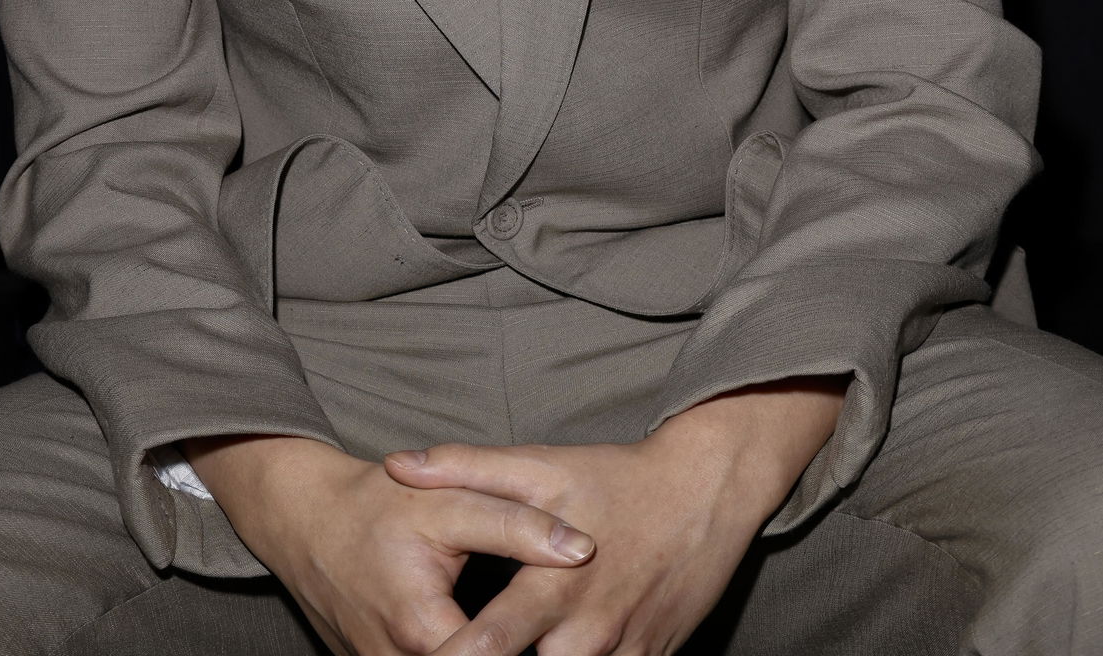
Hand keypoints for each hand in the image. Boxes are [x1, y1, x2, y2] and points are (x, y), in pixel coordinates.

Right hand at [180, 433, 595, 655]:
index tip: (571, 635)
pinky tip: (495, 638)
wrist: (306, 521)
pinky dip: (467, 653)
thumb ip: (516, 525)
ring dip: (492, 650)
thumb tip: (583, 551)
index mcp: (424, 633)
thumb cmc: (375, 508)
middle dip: (519, 648)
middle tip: (564, 637)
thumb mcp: (448, 502)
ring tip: (538, 635)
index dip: (544, 646)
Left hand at [383, 379, 848, 655]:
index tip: (424, 655)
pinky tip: (561, 646)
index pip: (486, 644)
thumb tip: (397, 466)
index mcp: (551, 584)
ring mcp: (622, 655)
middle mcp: (587, 632)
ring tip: (521, 645)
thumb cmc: (614, 477)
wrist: (704, 490)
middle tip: (462, 652)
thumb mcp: (540, 465)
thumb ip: (465, 468)